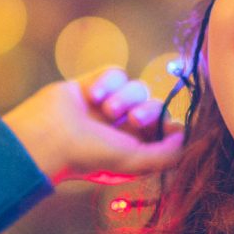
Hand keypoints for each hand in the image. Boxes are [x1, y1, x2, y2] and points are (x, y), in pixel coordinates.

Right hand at [2, 68, 183, 184]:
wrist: (47, 136)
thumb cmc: (90, 154)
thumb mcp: (135, 161)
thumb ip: (167, 154)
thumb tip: (186, 136)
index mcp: (133, 146)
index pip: (165, 128)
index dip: (168, 124)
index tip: (164, 127)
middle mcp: (121, 126)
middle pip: (153, 105)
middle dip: (147, 111)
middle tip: (132, 120)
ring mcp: (107, 104)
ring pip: (136, 87)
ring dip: (125, 97)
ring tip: (106, 109)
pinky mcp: (92, 83)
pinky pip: (116, 72)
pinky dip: (108, 81)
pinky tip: (93, 95)